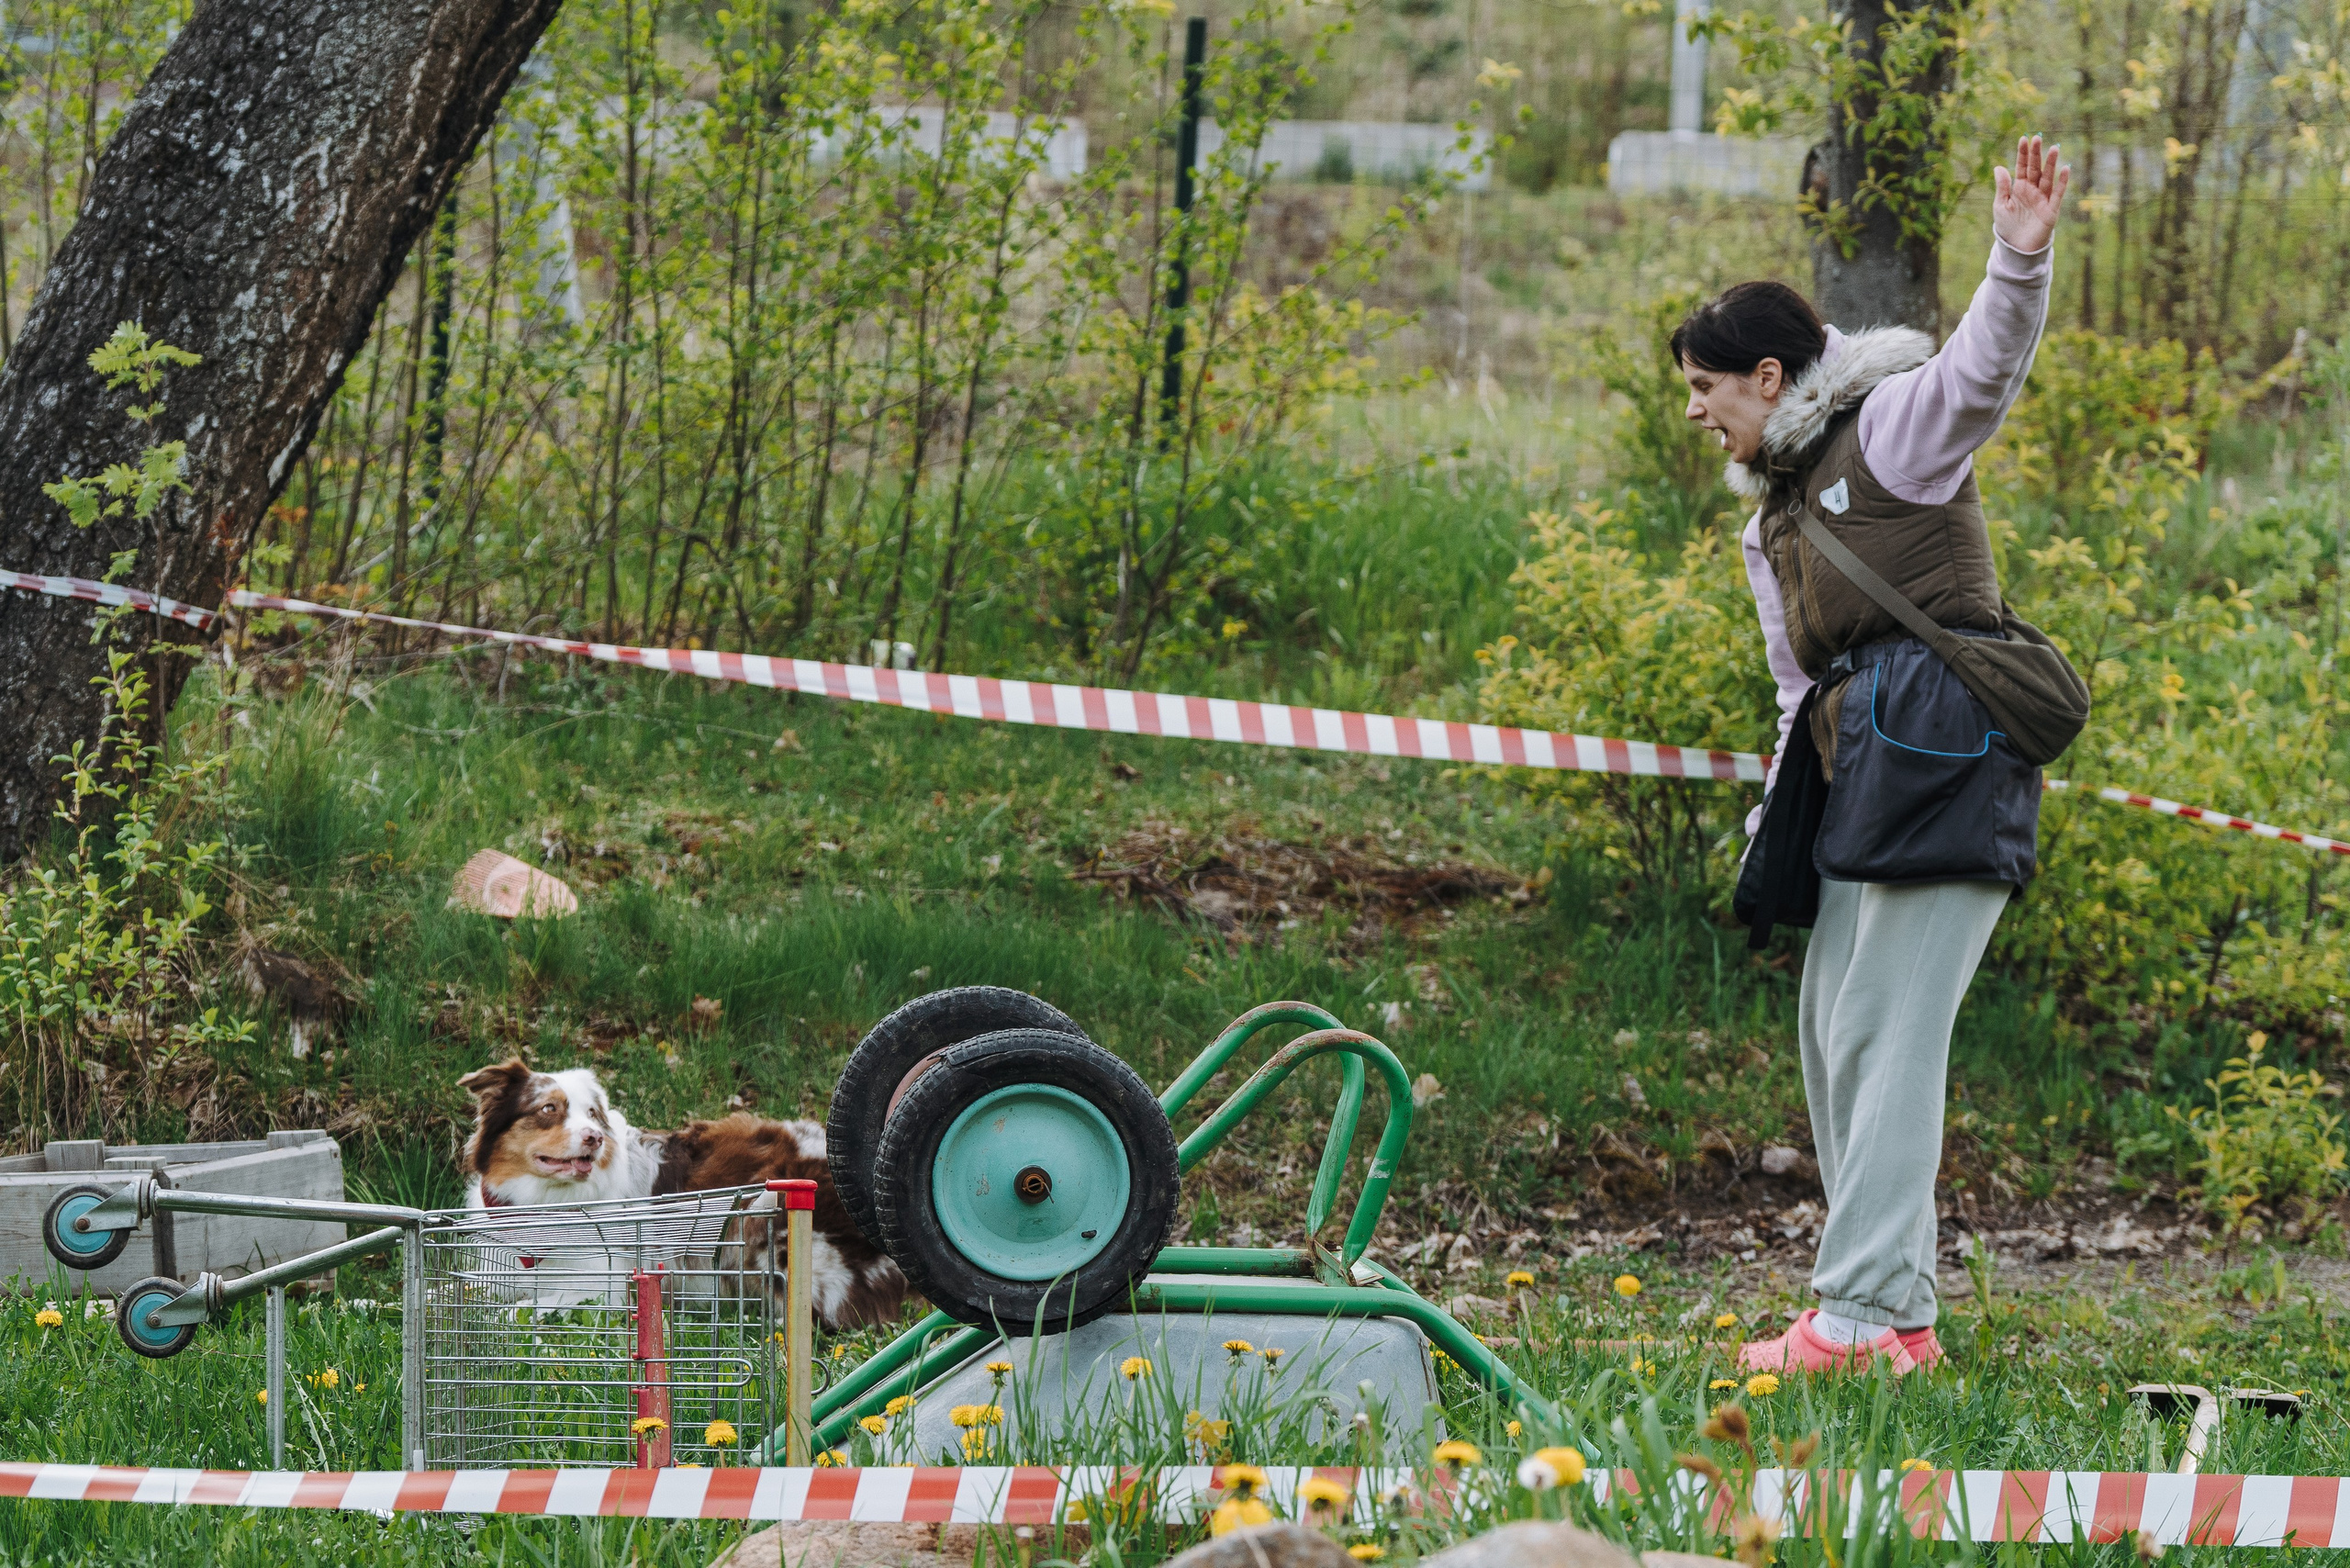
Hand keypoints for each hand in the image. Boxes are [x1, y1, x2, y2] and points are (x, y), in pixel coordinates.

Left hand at [1991, 134, 2068, 252]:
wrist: (2017, 247)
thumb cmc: (2008, 226)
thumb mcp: (2000, 205)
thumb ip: (2002, 187)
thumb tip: (1999, 167)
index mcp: (2020, 188)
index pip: (2022, 167)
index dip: (2023, 154)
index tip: (2023, 139)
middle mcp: (2033, 190)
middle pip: (2036, 169)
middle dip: (2036, 154)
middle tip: (2037, 138)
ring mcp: (2043, 198)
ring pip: (2048, 178)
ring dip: (2051, 164)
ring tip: (2054, 148)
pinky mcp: (2051, 209)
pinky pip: (2058, 194)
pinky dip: (2062, 182)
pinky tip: (2065, 168)